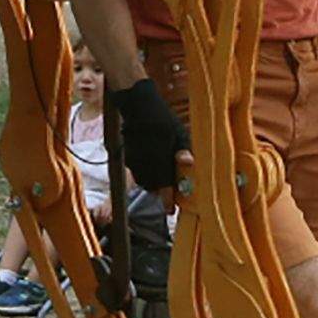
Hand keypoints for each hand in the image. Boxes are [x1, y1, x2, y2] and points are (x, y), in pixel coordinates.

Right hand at [115, 78, 191, 199]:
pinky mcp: (127, 156)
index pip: (163, 187)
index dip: (166, 201)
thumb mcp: (178, 133)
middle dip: (160, 192)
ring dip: (151, 183)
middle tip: (168, 192)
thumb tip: (189, 163)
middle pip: (152, 187)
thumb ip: (182, 150)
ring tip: (161, 178)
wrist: (137, 107)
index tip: (170, 210)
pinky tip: (151, 164)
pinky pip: (136, 171)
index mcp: (159, 160)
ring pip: (142, 180)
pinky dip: (144, 173)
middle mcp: (144, 164)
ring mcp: (134, 161)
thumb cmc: (162, 120)